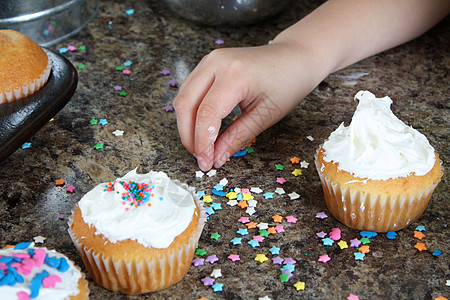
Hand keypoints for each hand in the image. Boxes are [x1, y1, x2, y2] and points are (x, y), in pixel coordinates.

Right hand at [173, 43, 322, 170]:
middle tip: (201, 158)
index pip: (206, 113)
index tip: (206, 163)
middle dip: (189, 136)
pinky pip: (189, 90)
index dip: (202, 142)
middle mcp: (216, 63)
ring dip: (186, 125)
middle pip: (186, 104)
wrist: (294, 57)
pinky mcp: (208, 63)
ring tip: (200, 146)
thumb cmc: (287, 83)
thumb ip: (237, 137)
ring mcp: (209, 60)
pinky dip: (191, 112)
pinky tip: (201, 128)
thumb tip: (216, 158)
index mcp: (235, 74)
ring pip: (183, 97)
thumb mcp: (266, 116)